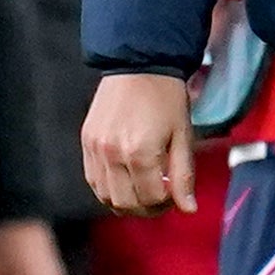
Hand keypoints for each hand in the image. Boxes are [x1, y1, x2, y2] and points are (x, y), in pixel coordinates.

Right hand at [82, 71, 196, 213]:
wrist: (139, 64)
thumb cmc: (166, 98)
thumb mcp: (182, 135)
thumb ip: (183, 176)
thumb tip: (188, 209)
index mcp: (140, 152)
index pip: (151, 199)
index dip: (166, 204)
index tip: (174, 194)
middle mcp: (113, 154)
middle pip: (126, 203)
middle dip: (147, 208)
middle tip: (161, 198)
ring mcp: (96, 148)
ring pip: (106, 197)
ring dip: (126, 202)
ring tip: (143, 190)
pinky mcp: (86, 142)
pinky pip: (93, 180)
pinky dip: (109, 188)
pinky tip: (125, 180)